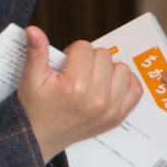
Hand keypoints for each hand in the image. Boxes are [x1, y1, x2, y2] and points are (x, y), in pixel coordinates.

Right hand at [18, 26, 142, 162]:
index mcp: (74, 84)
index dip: (71, 52)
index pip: (83, 47)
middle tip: (75, 72)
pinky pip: (135, 89)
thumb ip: (36, 51)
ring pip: (121, 69)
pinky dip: (125, 83)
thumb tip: (34, 29)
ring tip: (91, 79)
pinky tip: (108, 85)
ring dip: (107, 70)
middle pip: (104, 55)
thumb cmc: (34, 107)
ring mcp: (110, 108)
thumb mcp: (30, 77)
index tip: (64, 65)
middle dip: (89, 59)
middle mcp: (96, 97)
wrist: (40, 137)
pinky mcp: (117, 117)